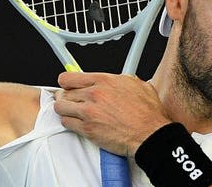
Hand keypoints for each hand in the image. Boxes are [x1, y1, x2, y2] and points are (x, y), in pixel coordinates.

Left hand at [54, 72, 171, 156]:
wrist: (150, 134)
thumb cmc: (147, 113)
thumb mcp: (136, 84)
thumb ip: (119, 79)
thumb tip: (114, 80)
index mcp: (104, 81)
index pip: (69, 77)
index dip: (66, 82)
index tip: (66, 85)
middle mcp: (94, 94)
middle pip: (64, 92)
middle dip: (66, 97)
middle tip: (70, 101)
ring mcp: (89, 112)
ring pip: (61, 107)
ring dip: (65, 109)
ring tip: (71, 112)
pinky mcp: (88, 129)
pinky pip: (66, 123)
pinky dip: (69, 123)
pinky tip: (76, 123)